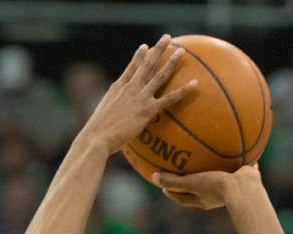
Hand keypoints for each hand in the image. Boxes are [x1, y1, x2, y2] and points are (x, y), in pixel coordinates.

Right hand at [81, 35, 196, 154]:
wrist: (98, 136)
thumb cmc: (98, 133)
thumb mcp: (104, 116)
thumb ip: (113, 111)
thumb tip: (115, 120)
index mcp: (118, 87)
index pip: (131, 68)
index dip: (139, 56)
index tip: (145, 46)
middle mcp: (130, 87)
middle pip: (147, 64)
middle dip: (157, 49)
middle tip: (167, 38)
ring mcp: (139, 97)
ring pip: (159, 75)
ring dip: (171, 62)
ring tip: (182, 51)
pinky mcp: (147, 110)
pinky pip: (170, 98)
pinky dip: (183, 90)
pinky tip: (195, 84)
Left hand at [153, 164, 262, 209]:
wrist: (246, 188)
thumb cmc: (218, 187)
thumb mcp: (192, 183)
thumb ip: (173, 181)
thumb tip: (154, 177)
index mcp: (204, 199)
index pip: (182, 198)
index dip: (171, 192)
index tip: (162, 186)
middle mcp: (216, 195)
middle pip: (199, 187)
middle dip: (191, 180)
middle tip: (181, 169)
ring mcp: (231, 186)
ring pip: (219, 175)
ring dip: (214, 167)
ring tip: (209, 153)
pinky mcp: (244, 176)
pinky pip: (237, 162)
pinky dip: (234, 154)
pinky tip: (233, 139)